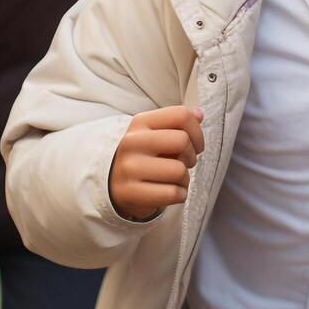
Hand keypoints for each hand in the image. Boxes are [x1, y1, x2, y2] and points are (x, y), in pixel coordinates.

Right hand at [108, 106, 204, 220]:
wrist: (110, 184)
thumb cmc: (141, 157)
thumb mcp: (153, 134)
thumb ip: (176, 123)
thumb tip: (199, 114)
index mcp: (140, 122)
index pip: (180, 115)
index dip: (197, 131)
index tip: (195, 144)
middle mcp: (132, 142)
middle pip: (182, 141)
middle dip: (191, 155)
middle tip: (182, 163)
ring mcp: (129, 168)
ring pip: (179, 170)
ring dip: (184, 179)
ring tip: (172, 179)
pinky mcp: (131, 193)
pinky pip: (173, 193)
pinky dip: (179, 195)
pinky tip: (168, 192)